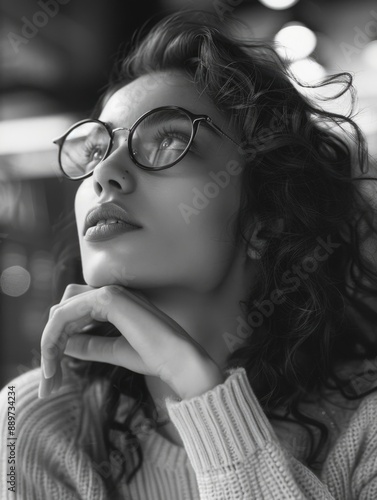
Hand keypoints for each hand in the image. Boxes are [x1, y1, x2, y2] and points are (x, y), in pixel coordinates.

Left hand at [39, 284, 223, 398]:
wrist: (178, 360)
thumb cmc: (155, 356)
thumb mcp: (115, 350)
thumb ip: (91, 344)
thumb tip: (64, 343)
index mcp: (117, 302)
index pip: (76, 311)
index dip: (60, 338)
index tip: (56, 372)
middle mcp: (112, 292)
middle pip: (64, 308)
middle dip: (51, 339)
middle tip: (50, 376)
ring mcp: (110, 292)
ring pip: (61, 310)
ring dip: (50, 340)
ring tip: (51, 373)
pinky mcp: (109, 298)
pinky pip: (66, 313)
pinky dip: (54, 335)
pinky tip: (56, 358)